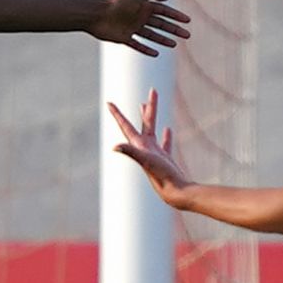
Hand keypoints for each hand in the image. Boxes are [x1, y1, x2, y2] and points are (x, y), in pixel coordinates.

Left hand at [93, 0, 189, 54]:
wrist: (97, 14)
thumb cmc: (117, 3)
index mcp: (144, 6)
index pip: (164, 11)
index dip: (176, 16)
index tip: (187, 21)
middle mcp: (140, 17)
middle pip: (161, 24)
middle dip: (174, 29)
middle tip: (187, 35)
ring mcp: (132, 28)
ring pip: (152, 35)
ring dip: (163, 40)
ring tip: (175, 45)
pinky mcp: (124, 38)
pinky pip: (138, 45)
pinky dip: (146, 49)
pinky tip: (156, 54)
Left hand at [107, 88, 194, 206]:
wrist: (173, 192)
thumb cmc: (159, 175)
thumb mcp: (145, 159)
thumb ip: (130, 151)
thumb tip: (114, 146)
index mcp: (138, 145)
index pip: (125, 126)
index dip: (117, 114)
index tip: (108, 103)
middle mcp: (144, 148)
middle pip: (144, 122)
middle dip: (148, 107)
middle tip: (152, 90)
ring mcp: (154, 153)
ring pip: (152, 130)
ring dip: (151, 117)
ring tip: (148, 105)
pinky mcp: (164, 159)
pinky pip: (165, 143)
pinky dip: (166, 136)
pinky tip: (168, 129)